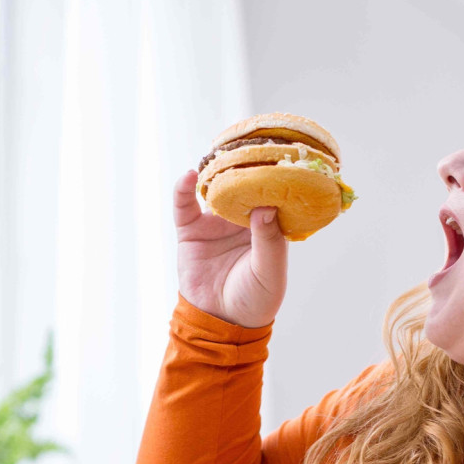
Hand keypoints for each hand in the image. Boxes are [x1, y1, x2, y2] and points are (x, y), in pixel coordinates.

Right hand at [173, 168, 287, 328]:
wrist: (220, 322)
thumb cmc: (255, 299)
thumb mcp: (269, 272)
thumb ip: (269, 241)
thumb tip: (266, 206)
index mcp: (268, 228)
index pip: (272, 195)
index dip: (275, 177)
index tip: (279, 156)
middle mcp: (242, 221)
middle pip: (243, 186)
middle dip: (245, 166)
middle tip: (248, 141)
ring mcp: (215, 223)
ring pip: (216, 190)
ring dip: (216, 173)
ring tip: (220, 154)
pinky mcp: (191, 230)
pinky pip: (185, 205)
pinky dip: (185, 189)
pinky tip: (190, 176)